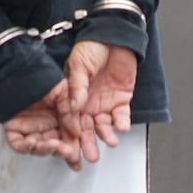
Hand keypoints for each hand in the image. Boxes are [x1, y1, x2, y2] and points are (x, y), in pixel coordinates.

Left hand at [2, 81, 81, 169]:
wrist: (18, 66)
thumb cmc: (40, 75)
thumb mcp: (62, 92)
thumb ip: (70, 112)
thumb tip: (77, 133)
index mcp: (57, 118)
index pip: (66, 139)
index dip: (72, 149)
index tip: (77, 156)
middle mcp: (44, 125)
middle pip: (53, 146)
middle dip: (61, 151)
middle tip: (67, 151)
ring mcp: (28, 128)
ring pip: (37, 147)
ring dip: (45, 149)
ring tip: (52, 144)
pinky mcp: (13, 128)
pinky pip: (18, 143)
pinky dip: (25, 147)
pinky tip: (33, 142)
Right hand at [65, 41, 136, 161]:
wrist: (115, 36)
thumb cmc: (92, 47)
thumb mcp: (79, 64)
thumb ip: (77, 86)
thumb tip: (73, 105)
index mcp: (74, 96)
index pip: (71, 119)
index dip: (71, 133)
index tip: (72, 145)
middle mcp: (88, 103)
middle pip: (87, 128)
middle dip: (88, 142)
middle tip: (90, 155)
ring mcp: (105, 102)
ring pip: (104, 125)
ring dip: (106, 135)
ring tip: (110, 141)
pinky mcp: (121, 100)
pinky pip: (121, 116)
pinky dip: (122, 123)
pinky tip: (121, 127)